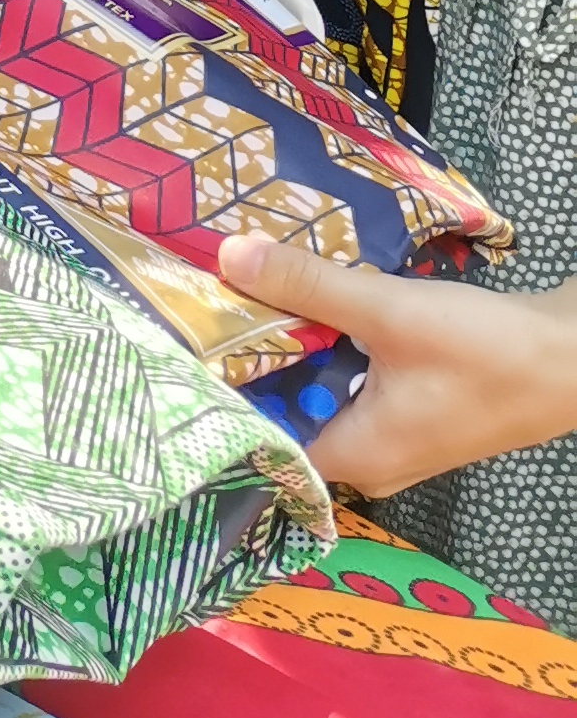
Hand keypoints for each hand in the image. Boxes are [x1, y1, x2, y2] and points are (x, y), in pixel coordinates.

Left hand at [217, 234, 576, 494]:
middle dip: (252, 362)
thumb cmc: (486, 352)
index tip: (180, 348)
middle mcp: (367, 460)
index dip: (218, 397)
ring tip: (240, 296)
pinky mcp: (410, 412)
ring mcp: (392, 439)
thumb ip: (308, 286)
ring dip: (291, 350)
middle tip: (202, 306)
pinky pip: (349, 385)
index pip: (260, 442)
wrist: (574, 359)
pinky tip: (308, 304)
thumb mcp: (389, 312)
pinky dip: (328, 349)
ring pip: (318, 395)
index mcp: (353, 456)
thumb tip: (228, 257)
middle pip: (285, 415)